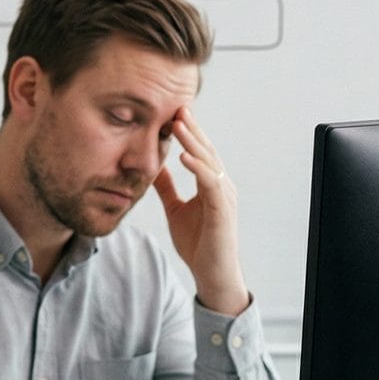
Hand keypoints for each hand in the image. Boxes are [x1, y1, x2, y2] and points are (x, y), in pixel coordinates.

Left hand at [152, 108, 249, 315]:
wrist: (212, 274)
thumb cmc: (199, 243)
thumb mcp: (176, 209)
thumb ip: (167, 188)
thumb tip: (154, 167)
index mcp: (211, 183)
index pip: (199, 151)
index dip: (187, 132)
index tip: (172, 112)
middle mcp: (221, 185)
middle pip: (206, 150)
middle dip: (191, 128)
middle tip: (177, 106)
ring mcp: (224, 197)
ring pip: (208, 162)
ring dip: (192, 142)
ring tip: (177, 124)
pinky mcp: (222, 211)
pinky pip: (210, 184)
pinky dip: (197, 168)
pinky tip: (182, 156)